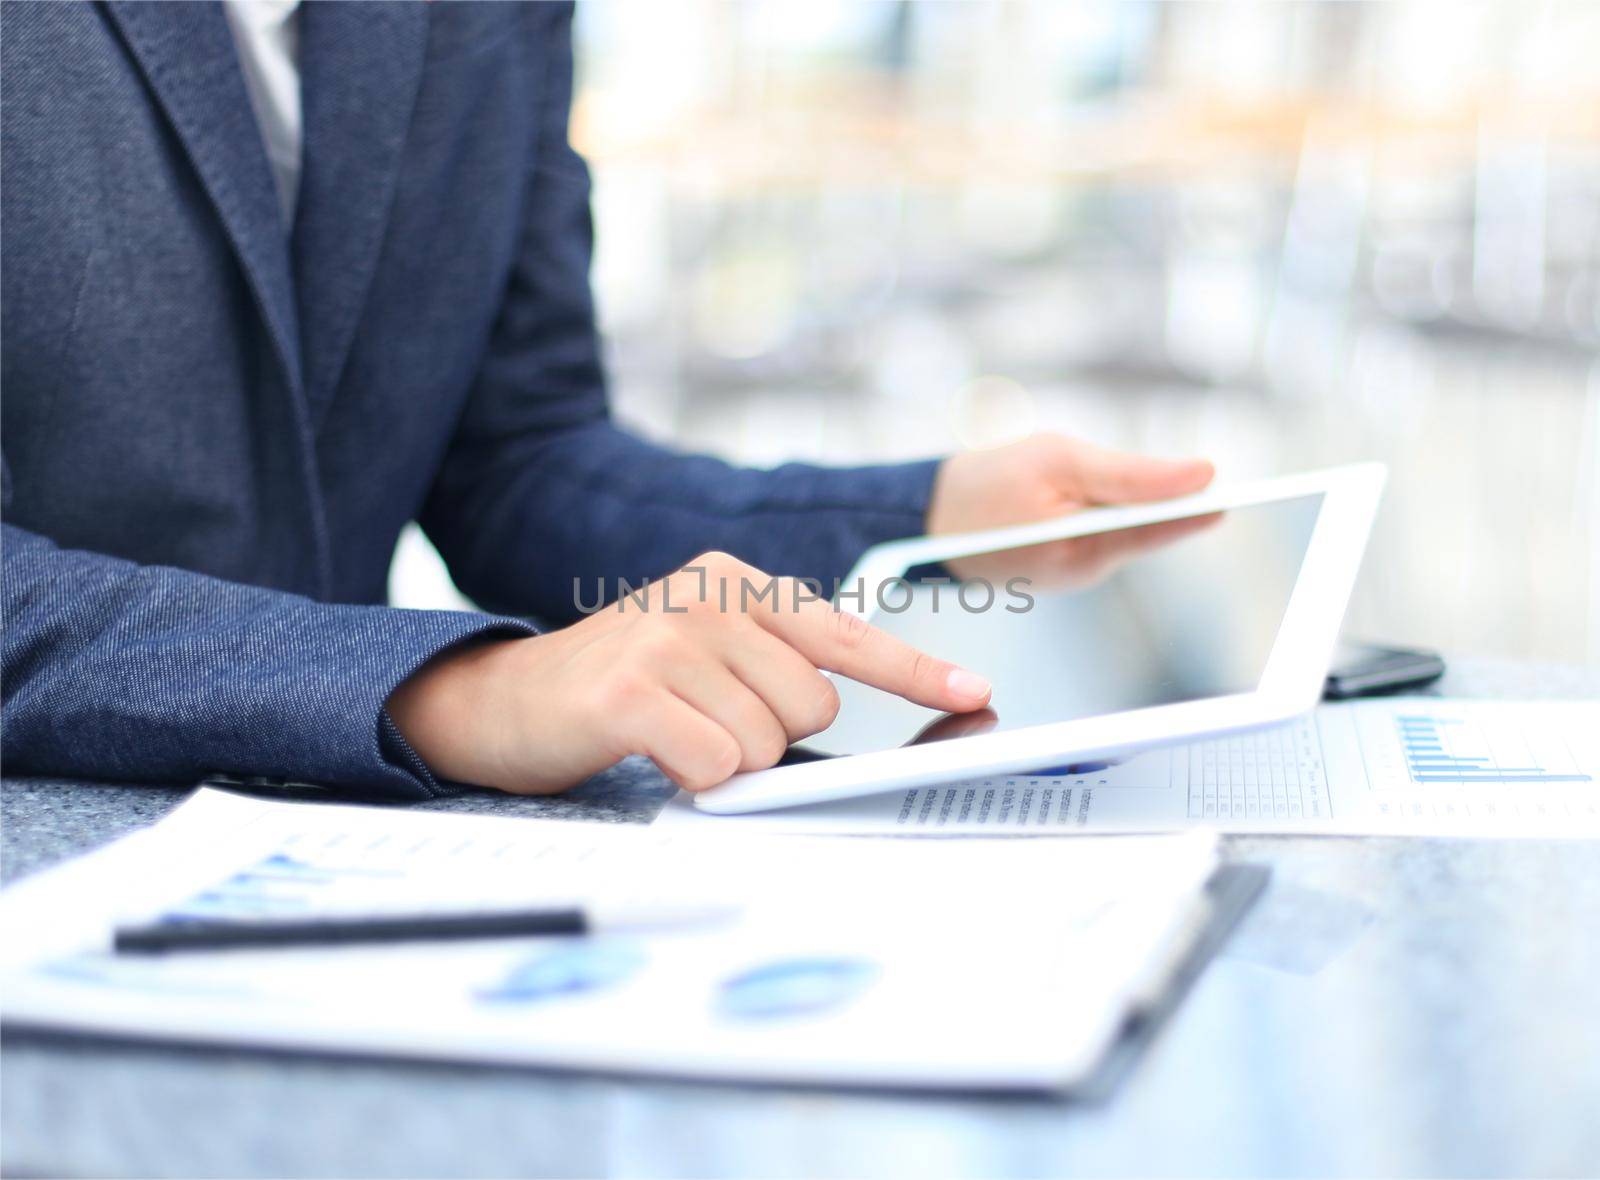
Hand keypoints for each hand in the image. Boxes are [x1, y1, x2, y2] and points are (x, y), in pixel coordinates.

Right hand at [386, 552, 992, 794]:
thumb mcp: (701, 653)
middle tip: (705, 722)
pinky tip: (648, 748)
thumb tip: (851, 712)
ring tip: (670, 732)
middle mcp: (705, 595)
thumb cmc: (618, 686)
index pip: (843, 632)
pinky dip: (690, 775)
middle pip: (814, 705)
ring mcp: (666, 638)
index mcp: (733, 582)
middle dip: (771, 734)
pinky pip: (714, 763)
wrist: (500, 700)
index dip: (915, 669)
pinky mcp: (630, 691)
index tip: (974, 691)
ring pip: (767, 741)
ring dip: (724, 758)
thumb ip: (773, 667)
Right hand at [926, 434, 1214, 580]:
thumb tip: (1203, 475)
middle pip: (1150, 529)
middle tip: (1182, 468)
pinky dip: (1102, 509)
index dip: (1205, 506)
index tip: (1244, 491)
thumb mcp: (1060, 459)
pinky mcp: (1063, 567)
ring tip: (1091, 474)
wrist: (924, 518)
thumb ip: (1133, 473)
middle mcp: (1087, 572)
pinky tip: (1079, 495)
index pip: (1168, 526)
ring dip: (1127, 498)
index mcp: (1087, 551)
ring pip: (1126, 529)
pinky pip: (1100, 533)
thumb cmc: (987, 482)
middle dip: (1163, 495)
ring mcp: (1074, 574)